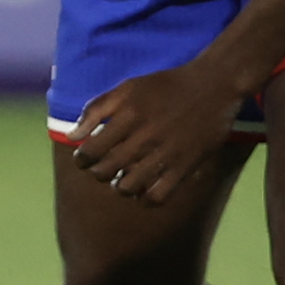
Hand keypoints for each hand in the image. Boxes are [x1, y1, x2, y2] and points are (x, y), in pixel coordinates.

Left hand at [63, 56, 250, 203]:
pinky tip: (143, 189)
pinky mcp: (185, 166)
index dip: (82, 160)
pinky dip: (144, 199)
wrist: (213, 85)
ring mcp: (166, 154)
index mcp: (127, 116)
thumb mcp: (127, 88)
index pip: (91, 151)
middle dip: (98, 173)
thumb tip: (72, 137)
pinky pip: (157, 197)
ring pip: (128, 187)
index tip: (85, 159)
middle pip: (106, 171)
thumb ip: (96, 109)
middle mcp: (144, 137)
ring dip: (120, 187)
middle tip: (104, 167)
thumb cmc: (166, 86)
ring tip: (123, 178)